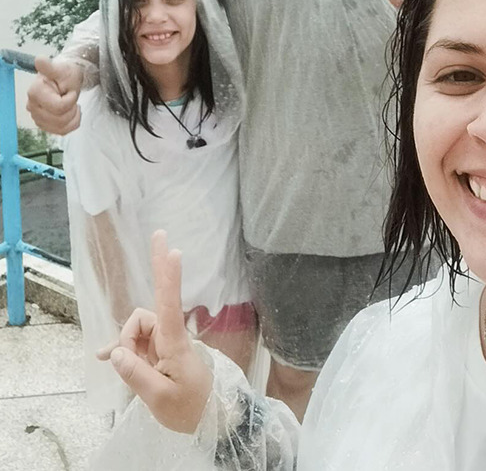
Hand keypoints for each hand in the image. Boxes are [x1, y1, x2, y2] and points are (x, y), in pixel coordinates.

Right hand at [26, 56, 83, 134]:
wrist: (66, 80)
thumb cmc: (65, 74)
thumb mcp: (62, 69)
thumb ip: (50, 67)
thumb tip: (39, 60)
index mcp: (35, 91)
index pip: (59, 107)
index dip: (71, 100)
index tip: (70, 91)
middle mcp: (32, 105)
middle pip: (60, 119)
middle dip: (72, 109)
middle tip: (71, 97)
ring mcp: (37, 116)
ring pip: (61, 127)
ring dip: (73, 116)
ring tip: (71, 103)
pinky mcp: (43, 124)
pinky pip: (61, 132)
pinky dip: (71, 123)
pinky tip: (71, 112)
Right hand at [97, 230, 212, 433]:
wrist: (212, 420)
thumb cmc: (190, 408)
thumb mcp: (160, 398)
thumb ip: (135, 374)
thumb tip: (115, 352)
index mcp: (174, 343)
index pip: (170, 304)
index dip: (170, 278)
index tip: (175, 251)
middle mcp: (170, 336)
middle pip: (151, 306)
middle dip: (158, 269)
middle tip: (159, 234)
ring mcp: (164, 344)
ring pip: (137, 329)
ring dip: (125, 343)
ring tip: (125, 371)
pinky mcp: (159, 353)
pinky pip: (135, 344)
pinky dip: (122, 350)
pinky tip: (104, 357)